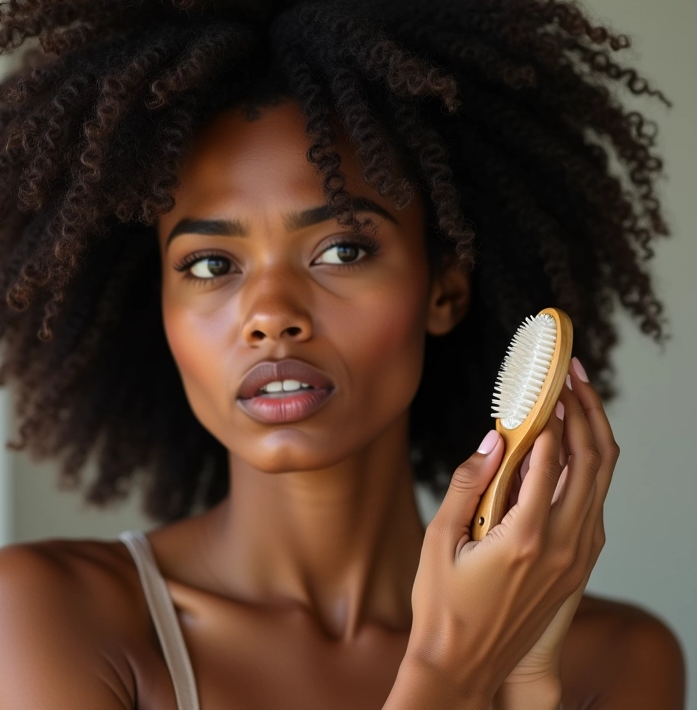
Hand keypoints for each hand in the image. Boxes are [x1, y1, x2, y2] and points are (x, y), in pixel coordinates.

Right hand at [406, 355, 617, 705]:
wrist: (463, 666)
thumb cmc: (443, 604)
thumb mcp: (440, 539)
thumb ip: (468, 484)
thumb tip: (493, 438)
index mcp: (525, 537)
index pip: (550, 456)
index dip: (549, 410)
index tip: (543, 379)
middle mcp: (562, 546)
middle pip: (592, 462)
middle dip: (585, 409)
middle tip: (573, 373)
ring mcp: (576, 560)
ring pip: (601, 482)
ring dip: (593, 435)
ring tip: (579, 399)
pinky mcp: (576, 569)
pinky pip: (594, 506)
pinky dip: (589, 470)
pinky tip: (572, 451)